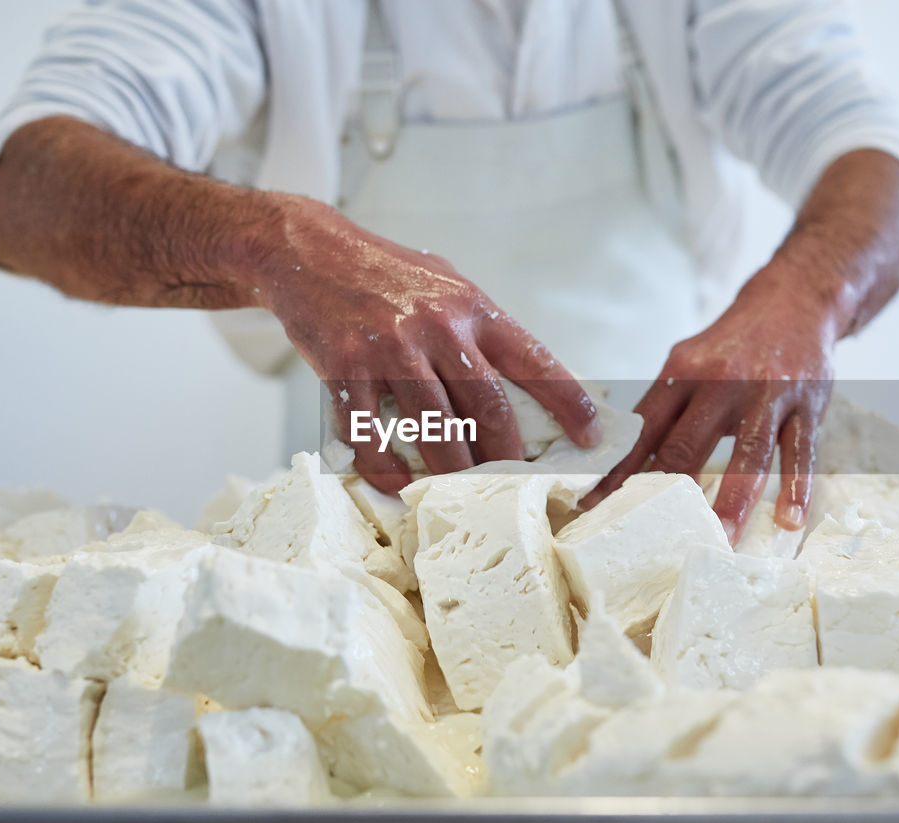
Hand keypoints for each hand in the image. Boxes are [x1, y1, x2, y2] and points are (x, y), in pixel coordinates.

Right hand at [253, 196, 600, 492]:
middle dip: (508, 457)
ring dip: (452, 472)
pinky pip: (371, 434)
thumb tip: (529, 380)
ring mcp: (389, 349)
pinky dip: (386, 467)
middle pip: (487, 409)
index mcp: (471, 307)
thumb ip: (482, 330)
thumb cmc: (385, 273)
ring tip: (463, 494)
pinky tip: (397, 483)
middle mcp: (436, 327)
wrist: (308, 251)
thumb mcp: (447, 285)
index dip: (569, 404)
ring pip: (436, 430)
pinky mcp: (344, 368)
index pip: (535, 361)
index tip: (591, 437)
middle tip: (517, 485)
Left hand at [586, 254, 837, 543]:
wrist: (792, 301)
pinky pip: (801, 451)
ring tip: (722, 539)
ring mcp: (766, 392)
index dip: (618, 471)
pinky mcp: (807, 403)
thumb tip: (622, 464)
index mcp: (682, 373)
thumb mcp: (688, 364)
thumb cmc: (731, 346)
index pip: (642, 431)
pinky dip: (796, 487)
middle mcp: (721, 381)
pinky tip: (788, 521)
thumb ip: (663, 410)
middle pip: (687, 443)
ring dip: (733, 499)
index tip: (594, 506)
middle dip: (666, 493)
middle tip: (652, 538)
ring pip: (748, 452)